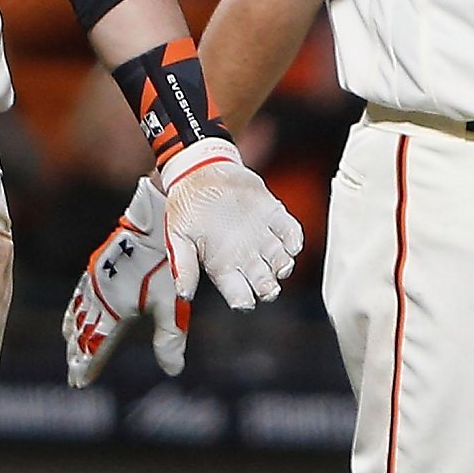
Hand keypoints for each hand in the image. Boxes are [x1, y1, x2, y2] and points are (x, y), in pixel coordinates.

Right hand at [63, 178, 187, 386]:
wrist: (154, 222)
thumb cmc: (166, 265)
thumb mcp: (172, 306)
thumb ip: (170, 339)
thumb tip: (173, 370)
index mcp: (116, 309)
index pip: (96, 345)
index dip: (87, 365)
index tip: (79, 383)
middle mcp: (100, 296)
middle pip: (83, 332)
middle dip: (77, 354)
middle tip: (74, 374)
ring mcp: (96, 279)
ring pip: (78, 313)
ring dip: (74, 333)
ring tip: (70, 347)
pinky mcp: (97, 266)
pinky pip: (79, 293)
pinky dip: (74, 309)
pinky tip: (75, 311)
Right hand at [158, 137, 302, 309]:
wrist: (200, 170)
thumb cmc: (187, 204)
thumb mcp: (178, 235)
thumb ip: (184, 265)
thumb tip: (184, 294)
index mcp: (223, 266)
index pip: (239, 295)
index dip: (244, 302)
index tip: (245, 300)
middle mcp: (245, 256)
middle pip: (265, 284)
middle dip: (270, 290)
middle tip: (269, 287)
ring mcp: (262, 236)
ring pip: (282, 262)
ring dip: (284, 266)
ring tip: (281, 264)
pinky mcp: (273, 216)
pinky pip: (292, 233)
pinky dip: (295, 240)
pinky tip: (290, 243)